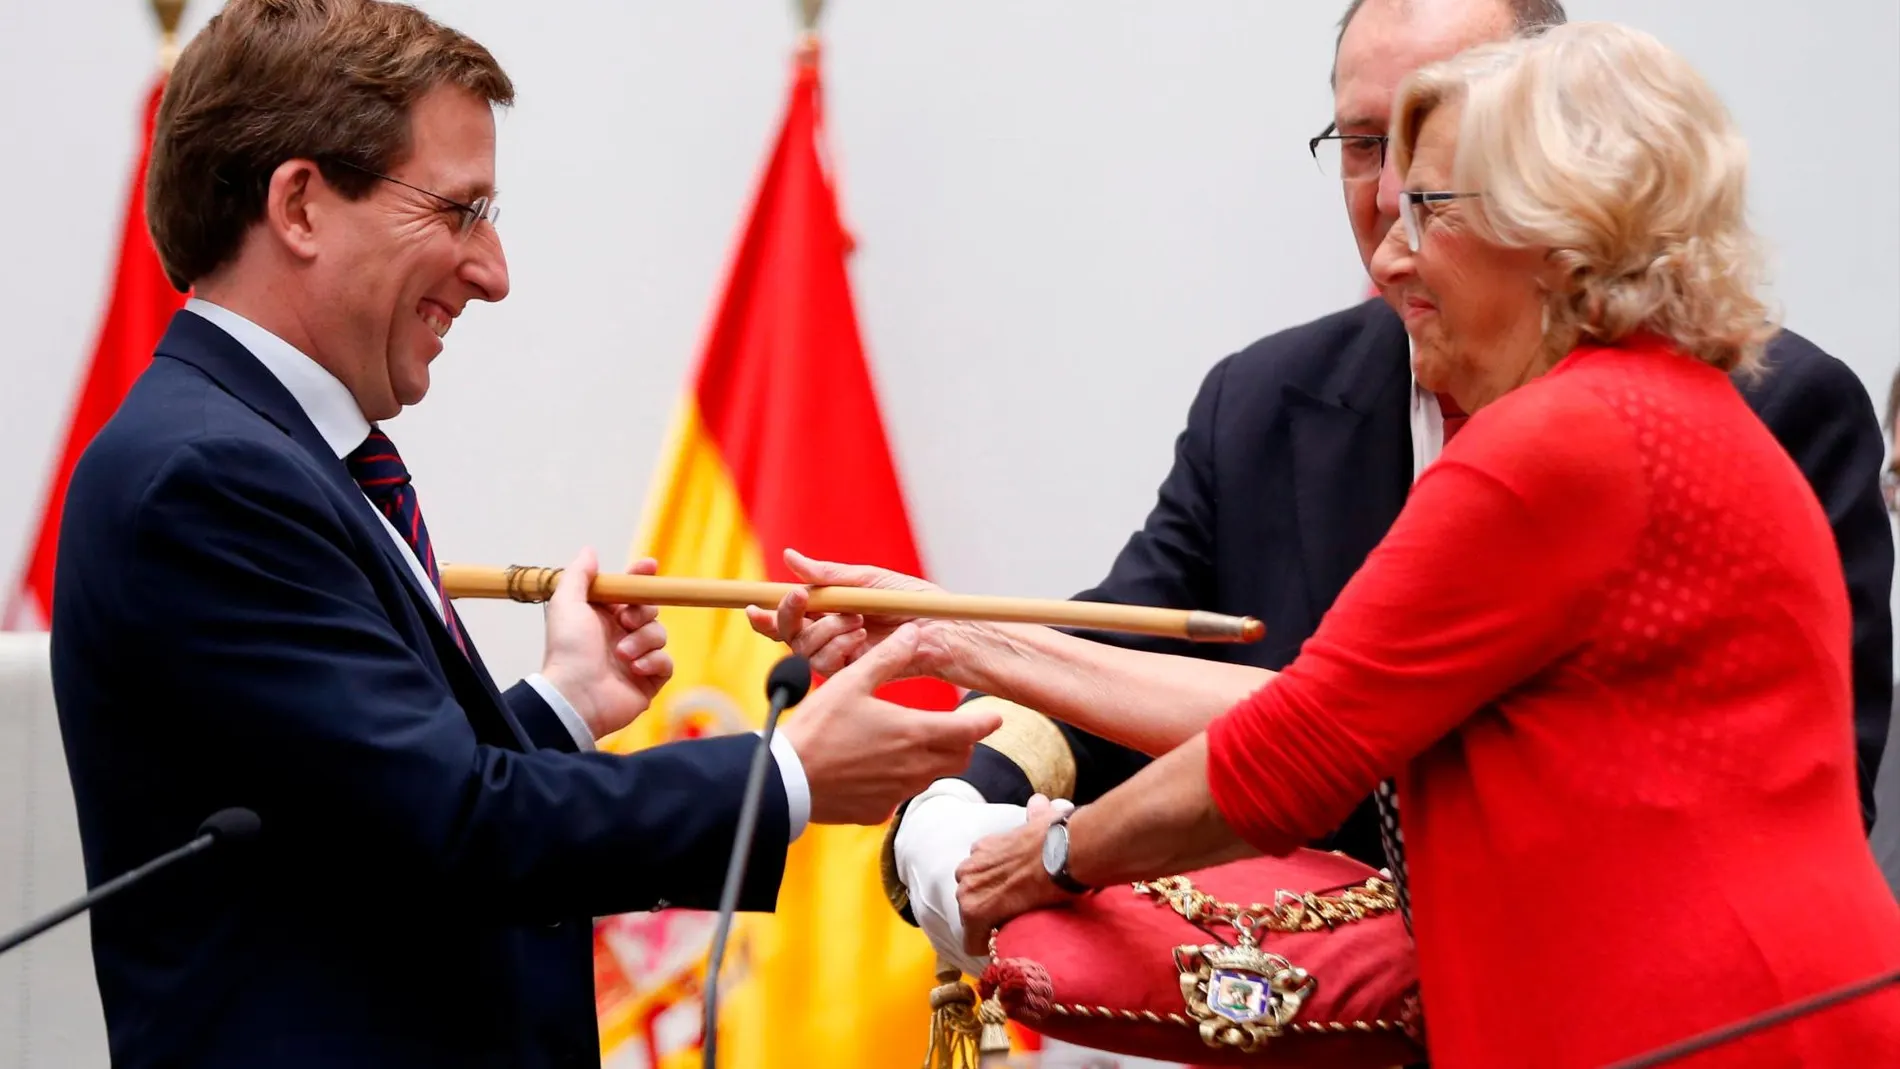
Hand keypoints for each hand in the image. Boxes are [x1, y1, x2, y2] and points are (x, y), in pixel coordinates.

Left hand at [539, 547, 673, 739]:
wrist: (575, 694)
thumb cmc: (567, 649)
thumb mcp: (566, 604)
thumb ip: (579, 575)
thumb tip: (590, 551)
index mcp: (603, 617)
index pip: (629, 592)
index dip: (641, 578)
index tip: (649, 566)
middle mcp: (621, 635)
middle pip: (650, 610)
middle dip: (642, 612)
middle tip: (625, 621)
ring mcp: (636, 658)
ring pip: (659, 634)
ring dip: (642, 641)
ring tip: (622, 655)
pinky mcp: (649, 680)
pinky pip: (666, 662)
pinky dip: (653, 661)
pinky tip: (635, 669)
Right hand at [744, 547, 980, 682]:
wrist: (942, 631)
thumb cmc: (912, 602)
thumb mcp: (867, 581)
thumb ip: (828, 575)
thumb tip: (789, 557)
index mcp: (831, 608)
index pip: (790, 614)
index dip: (769, 613)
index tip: (755, 606)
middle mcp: (830, 633)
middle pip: (788, 633)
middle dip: (789, 616)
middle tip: (801, 599)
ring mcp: (840, 654)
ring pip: (804, 648)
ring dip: (824, 630)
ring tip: (855, 619)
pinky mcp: (852, 674)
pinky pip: (825, 665)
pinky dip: (837, 647)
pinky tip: (859, 637)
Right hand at [781, 623, 1004, 825]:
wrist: (786, 780)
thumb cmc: (818, 728)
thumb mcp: (852, 682)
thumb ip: (888, 657)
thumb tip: (914, 632)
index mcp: (914, 733)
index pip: (970, 731)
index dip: (986, 722)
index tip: (994, 715)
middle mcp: (914, 768)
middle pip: (960, 759)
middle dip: (962, 743)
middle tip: (951, 728)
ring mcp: (897, 793)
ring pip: (931, 777)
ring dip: (931, 761)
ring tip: (907, 743)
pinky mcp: (878, 812)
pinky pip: (900, 796)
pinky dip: (898, 781)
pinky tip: (874, 767)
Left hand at [894, 784, 1041, 978]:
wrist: (1065, 852)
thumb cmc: (1059, 838)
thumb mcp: (1040, 819)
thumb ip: (1036, 813)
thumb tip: (1040, 802)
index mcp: (984, 847)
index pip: (978, 875)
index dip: (994, 890)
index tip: (1010, 899)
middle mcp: (970, 866)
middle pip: (970, 896)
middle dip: (988, 906)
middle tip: (1013, 916)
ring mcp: (969, 888)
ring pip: (970, 918)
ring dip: (987, 926)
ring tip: (1011, 932)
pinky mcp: (976, 912)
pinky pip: (974, 941)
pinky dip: (986, 948)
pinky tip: (1001, 951)